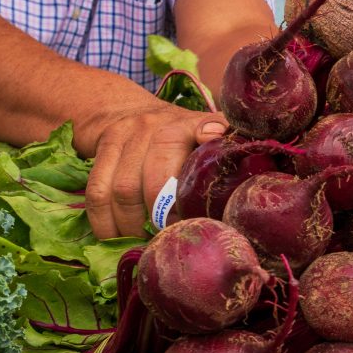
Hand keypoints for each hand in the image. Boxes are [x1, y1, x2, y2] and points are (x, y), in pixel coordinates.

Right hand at [83, 104, 228, 239]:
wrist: (126, 108)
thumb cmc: (178, 132)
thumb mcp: (207, 131)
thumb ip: (226, 145)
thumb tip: (256, 152)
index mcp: (188, 125)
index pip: (190, 157)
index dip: (190, 192)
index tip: (195, 221)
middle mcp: (155, 126)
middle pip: (154, 182)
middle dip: (161, 219)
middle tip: (169, 240)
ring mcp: (125, 136)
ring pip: (122, 191)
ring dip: (132, 226)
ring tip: (143, 243)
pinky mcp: (102, 149)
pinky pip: (96, 192)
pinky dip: (104, 222)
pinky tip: (115, 238)